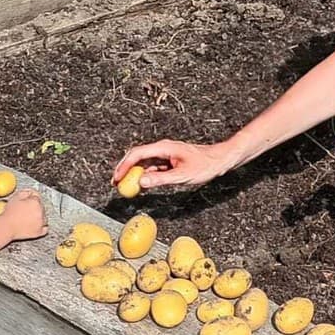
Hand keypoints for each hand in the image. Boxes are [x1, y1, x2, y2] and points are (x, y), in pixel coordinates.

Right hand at [0, 190, 47, 241]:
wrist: (6, 227)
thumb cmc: (9, 214)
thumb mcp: (15, 197)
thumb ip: (25, 192)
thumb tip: (31, 192)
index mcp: (35, 202)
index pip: (37, 197)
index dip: (31, 198)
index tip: (28, 201)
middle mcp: (40, 212)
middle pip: (41, 207)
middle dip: (35, 207)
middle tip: (26, 209)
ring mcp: (41, 222)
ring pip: (44, 217)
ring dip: (39, 216)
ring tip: (29, 217)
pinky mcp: (39, 232)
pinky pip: (45, 228)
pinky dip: (42, 226)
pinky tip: (36, 224)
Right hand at [113, 140, 233, 191]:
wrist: (219, 160)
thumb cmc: (205, 165)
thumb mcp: (182, 176)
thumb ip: (161, 180)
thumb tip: (142, 183)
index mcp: (164, 148)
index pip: (137, 154)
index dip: (124, 166)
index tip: (116, 178)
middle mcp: (162, 149)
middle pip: (137, 157)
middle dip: (124, 169)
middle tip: (115, 183)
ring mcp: (165, 154)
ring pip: (144, 162)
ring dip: (133, 173)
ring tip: (124, 186)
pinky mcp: (169, 161)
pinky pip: (152, 167)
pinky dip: (144, 175)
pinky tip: (141, 185)